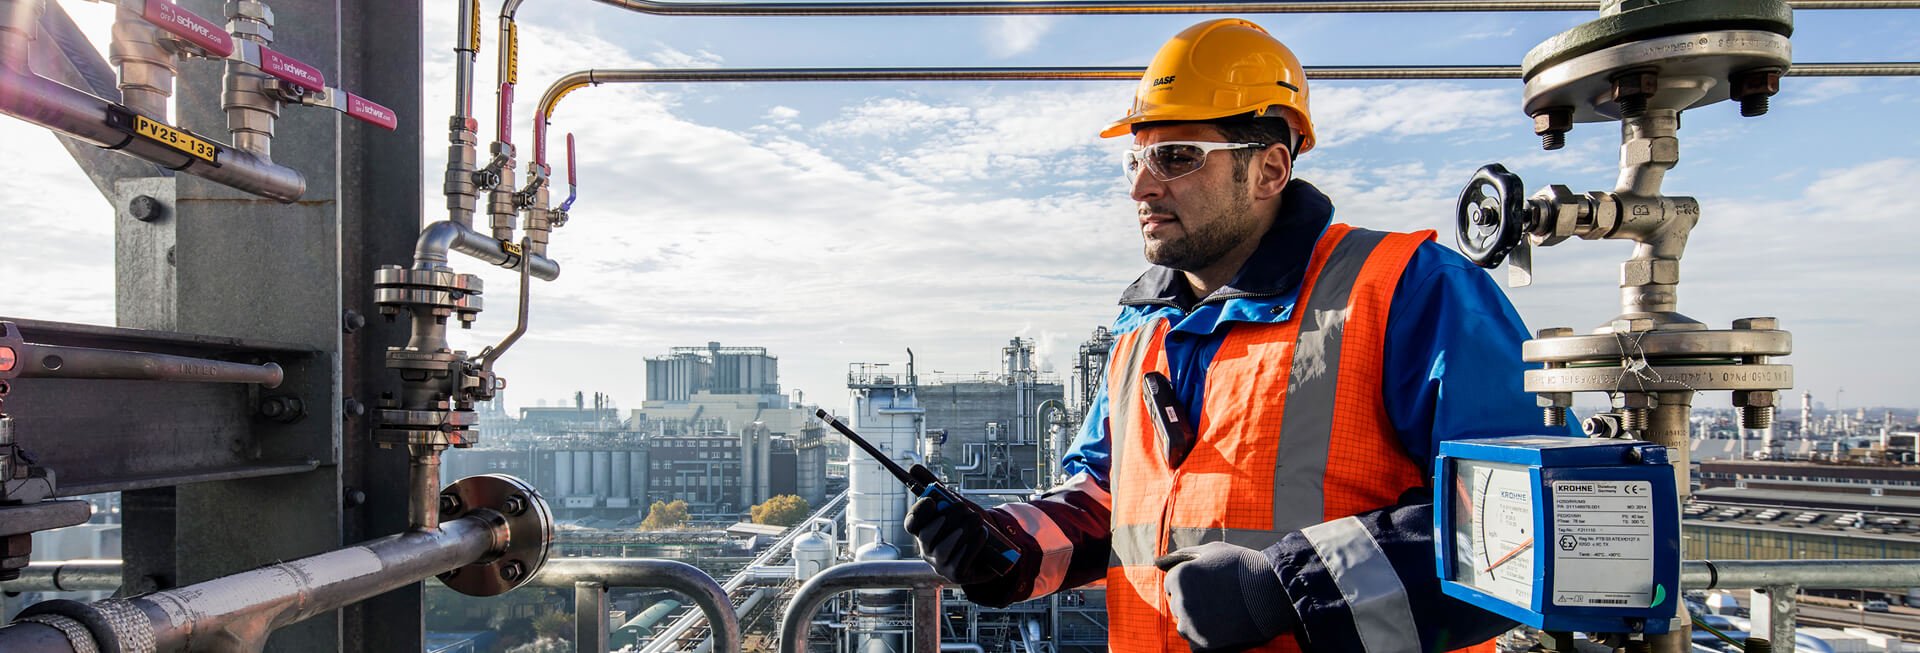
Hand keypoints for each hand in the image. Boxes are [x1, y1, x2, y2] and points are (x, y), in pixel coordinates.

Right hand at [905, 495, 1009, 585]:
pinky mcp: (956, 574)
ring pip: (943, 549)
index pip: (911, 524)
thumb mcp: (953, 505)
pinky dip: (972, 545)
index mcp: (924, 532)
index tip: (932, 500)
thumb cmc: (967, 526)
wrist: (992, 550)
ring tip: (976, 521)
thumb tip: (912, 467)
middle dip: (947, 518)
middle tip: (965, 508)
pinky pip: (960, 561)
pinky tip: (983, 535)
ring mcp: (940, 564)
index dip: (918, 512)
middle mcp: (927, 550)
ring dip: (961, 532)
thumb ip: (934, 487)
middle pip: (927, 535)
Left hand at [1155, 542, 1294, 651]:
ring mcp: (1192, 626)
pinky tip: (1224, 627)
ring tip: (1223, 612)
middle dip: (1194, 603)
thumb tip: (1158, 562)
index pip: (1172, 585)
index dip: (1192, 584)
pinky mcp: (1205, 645)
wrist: (1274, 591)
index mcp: (1179, 577)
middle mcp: (1181, 602)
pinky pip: (1196, 645)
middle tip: (1220, 599)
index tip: (1211, 585)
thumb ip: (1183, 555)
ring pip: (1185, 626)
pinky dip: (1207, 639)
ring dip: (1199, 622)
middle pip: (1179, 606)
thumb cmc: (1243, 566)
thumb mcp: (1212, 551)